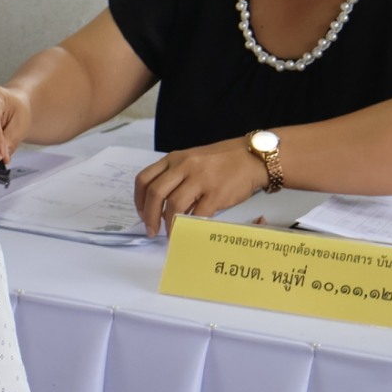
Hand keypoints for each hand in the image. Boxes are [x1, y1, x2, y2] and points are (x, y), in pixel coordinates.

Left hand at [133, 140, 266, 237]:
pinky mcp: (216, 193)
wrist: (252, 157)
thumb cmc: (222, 161)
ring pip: (173, 205)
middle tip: (151, 231)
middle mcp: (184, 166)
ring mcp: (200, 179)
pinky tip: (189, 231)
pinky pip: (197, 214)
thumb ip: (176, 178)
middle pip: (155, 193)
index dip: (138, 200)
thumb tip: (161, 207)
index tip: (142, 214)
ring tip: (170, 234)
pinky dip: (190, 225)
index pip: (145, 178)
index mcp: (174, 159)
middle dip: (149, 216)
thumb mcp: (192, 160)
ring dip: (168, 224)